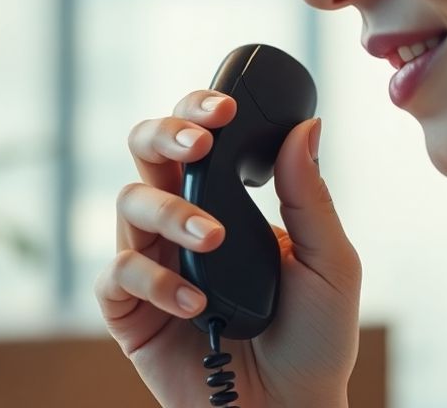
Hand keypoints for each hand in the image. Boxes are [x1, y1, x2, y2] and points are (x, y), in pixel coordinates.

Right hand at [94, 89, 360, 407]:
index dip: (199, 110)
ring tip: (213, 237)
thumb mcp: (330, 262)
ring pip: (127, 205)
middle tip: (199, 143)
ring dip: (170, 212)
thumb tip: (307, 127)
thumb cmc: (315, 338)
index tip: (227, 107)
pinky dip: (153, 281)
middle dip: (165, 134)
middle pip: (145, 152)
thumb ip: (310, 197)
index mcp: (229, 201)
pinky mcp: (132, 315)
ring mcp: (154, 265)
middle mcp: (182, 223)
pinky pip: (116, 277)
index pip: (199, 139)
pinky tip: (196, 301)